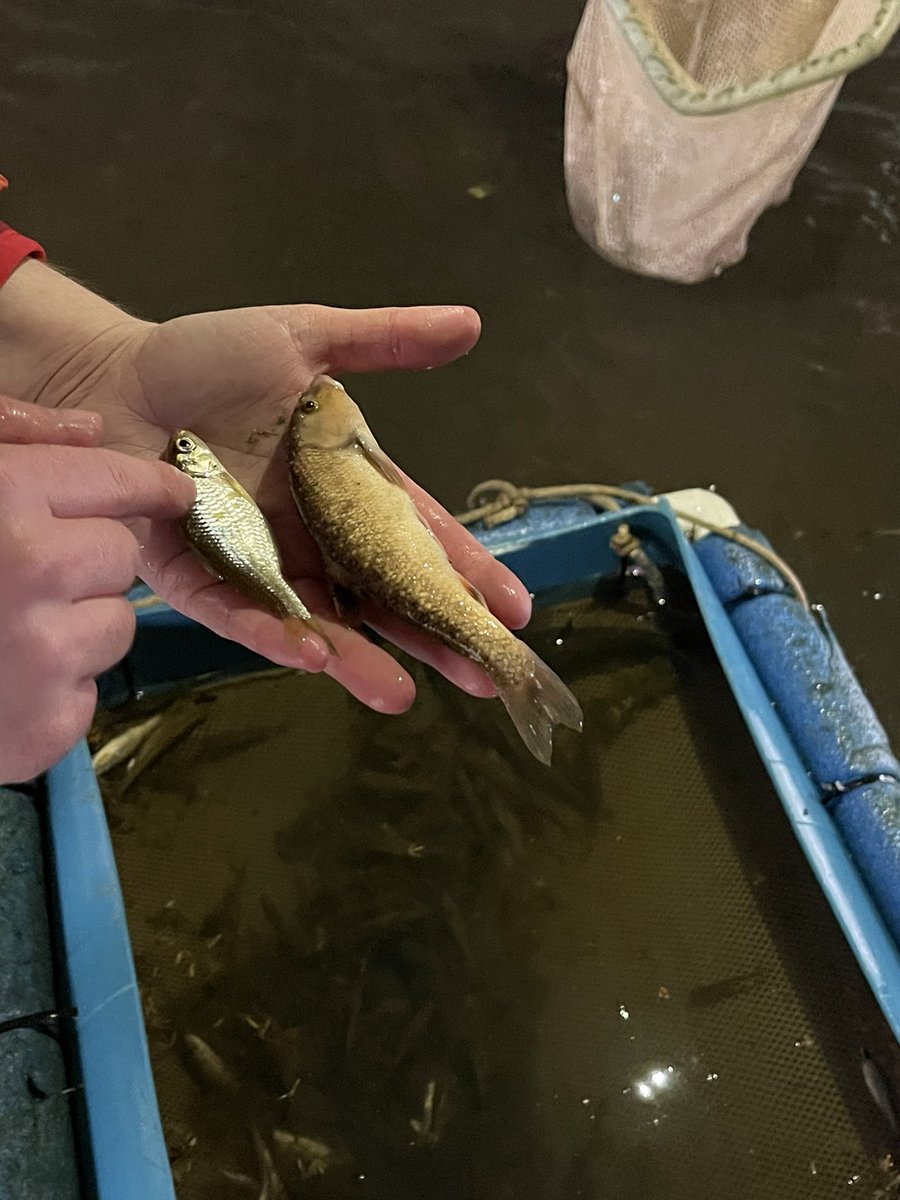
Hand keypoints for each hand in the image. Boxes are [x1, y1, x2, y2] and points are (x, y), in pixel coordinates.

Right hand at [0, 398, 193, 782]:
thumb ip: (10, 440)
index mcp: (2, 498)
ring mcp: (46, 652)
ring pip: (116, 624)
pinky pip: (89, 691)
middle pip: (120, 553)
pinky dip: (55, 690)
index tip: (170, 489)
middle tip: (28, 576)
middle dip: (90, 562)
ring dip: (78, 626)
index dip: (147, 484)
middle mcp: (34, 569)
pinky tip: (4, 682)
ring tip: (9, 631)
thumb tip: (89, 428)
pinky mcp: (49, 723)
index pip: (112, 479)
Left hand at [49, 300, 531, 712]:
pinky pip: (241, 615)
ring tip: (400, 695)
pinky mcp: (199, 580)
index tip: (516, 609)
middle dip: (434, 637)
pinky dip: (274, 634)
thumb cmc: (206, 359)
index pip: (420, 539)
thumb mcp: (306, 341)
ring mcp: (260, 564)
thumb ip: (386, 341)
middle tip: (485, 676)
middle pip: (383, 597)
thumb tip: (471, 325)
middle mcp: (312, 537)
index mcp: (345, 487)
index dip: (468, 573)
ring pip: (319, 622)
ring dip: (359, 659)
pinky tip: (312, 656)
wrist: (115, 376)